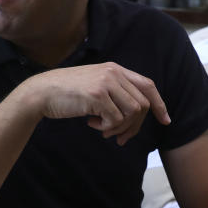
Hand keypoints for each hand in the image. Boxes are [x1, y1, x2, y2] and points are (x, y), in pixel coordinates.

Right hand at [24, 63, 169, 144]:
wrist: (42, 93)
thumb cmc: (68, 94)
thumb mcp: (96, 86)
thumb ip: (116, 94)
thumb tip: (137, 115)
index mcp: (116, 69)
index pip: (148, 85)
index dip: (159, 104)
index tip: (166, 120)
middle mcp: (114, 72)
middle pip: (142, 105)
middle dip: (134, 126)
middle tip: (119, 138)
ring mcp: (106, 83)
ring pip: (132, 113)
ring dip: (119, 127)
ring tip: (101, 128)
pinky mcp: (97, 95)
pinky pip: (116, 119)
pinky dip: (106, 128)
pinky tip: (91, 123)